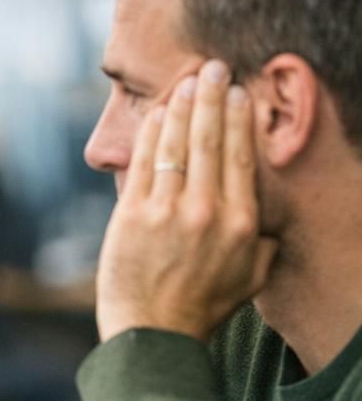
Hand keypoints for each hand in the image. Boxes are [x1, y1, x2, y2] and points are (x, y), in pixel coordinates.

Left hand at [95, 60, 278, 343]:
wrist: (153, 333)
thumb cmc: (203, 307)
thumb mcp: (252, 278)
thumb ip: (263, 240)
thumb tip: (267, 210)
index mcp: (242, 224)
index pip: (243, 156)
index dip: (240, 118)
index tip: (238, 92)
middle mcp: (207, 211)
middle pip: (211, 139)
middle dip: (213, 96)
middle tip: (213, 67)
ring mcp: (167, 211)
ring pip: (177, 144)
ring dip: (183, 105)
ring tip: (187, 80)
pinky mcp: (132, 215)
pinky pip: (144, 162)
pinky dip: (152, 131)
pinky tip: (158, 111)